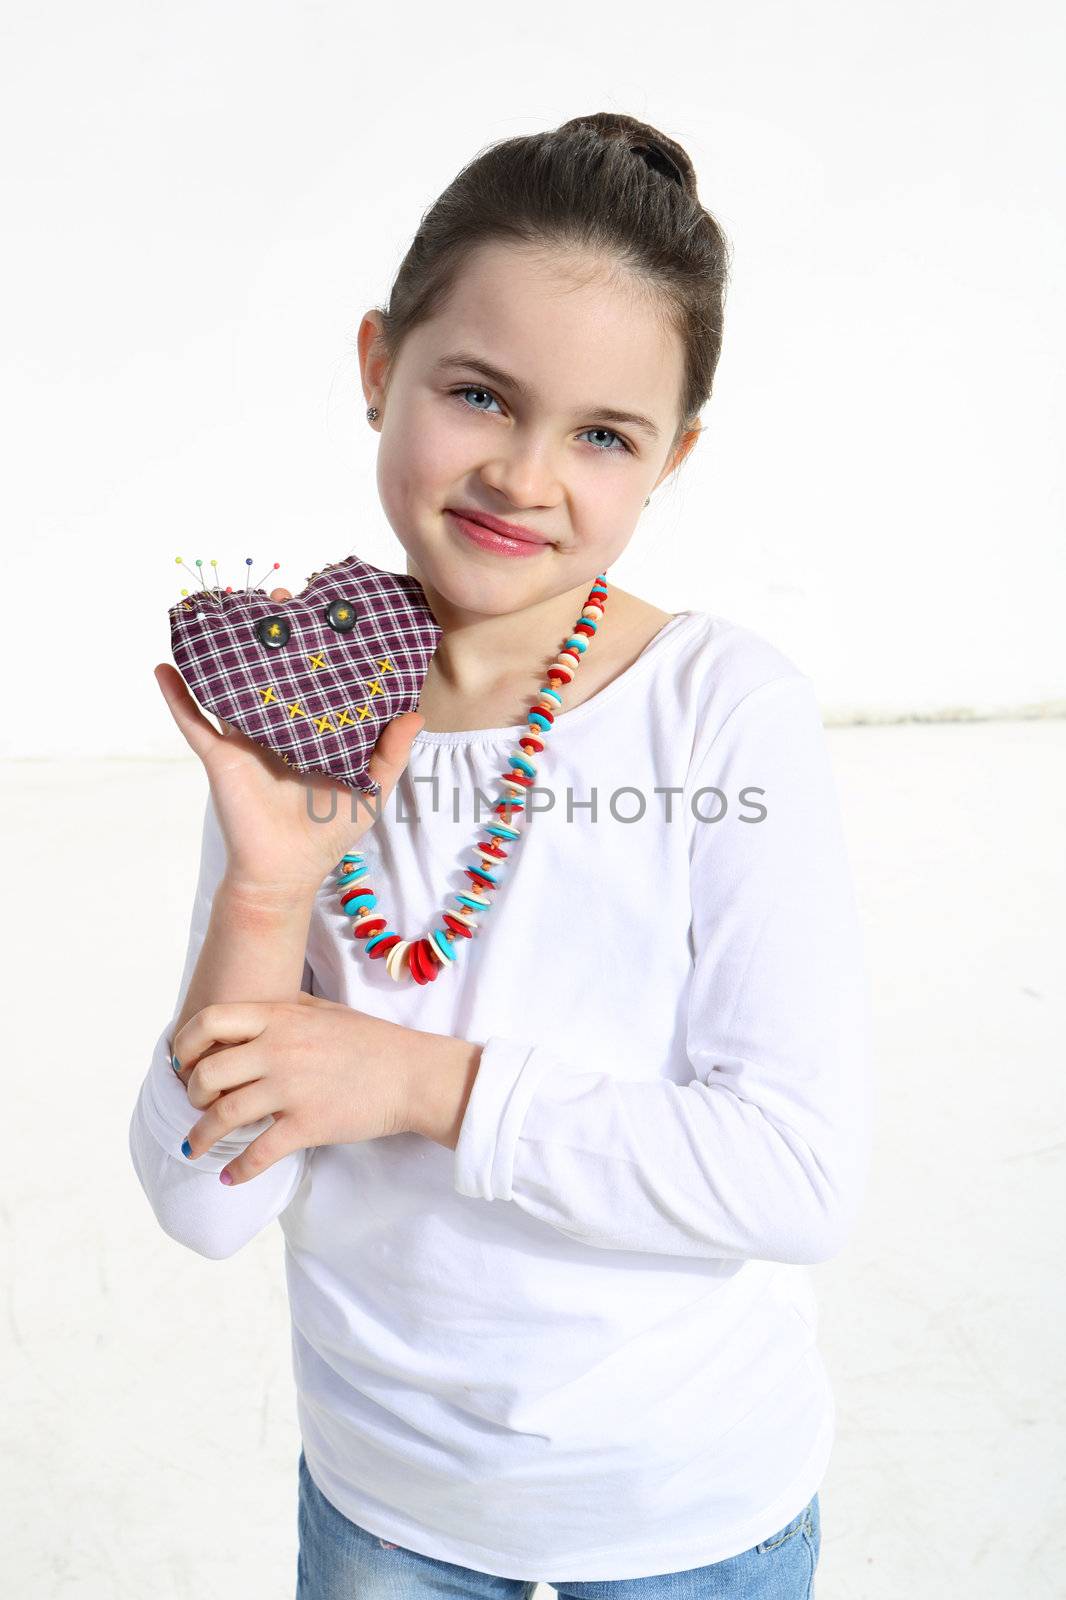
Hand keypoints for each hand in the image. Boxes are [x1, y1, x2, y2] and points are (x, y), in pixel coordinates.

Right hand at [155, 586, 422, 897]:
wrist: (286, 870)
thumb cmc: (329, 832)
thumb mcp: (370, 789)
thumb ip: (392, 753)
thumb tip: (415, 713)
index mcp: (311, 730)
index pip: (315, 679)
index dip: (320, 647)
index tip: (329, 612)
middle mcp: (277, 727)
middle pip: (273, 670)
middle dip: (277, 633)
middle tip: (282, 595)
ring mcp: (244, 738)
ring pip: (232, 685)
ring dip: (228, 650)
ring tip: (230, 611)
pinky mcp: (220, 755)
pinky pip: (193, 720)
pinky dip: (177, 695)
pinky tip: (165, 666)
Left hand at [173, 989, 426, 1182]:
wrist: (412, 1074)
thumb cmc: (371, 1040)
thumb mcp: (323, 1010)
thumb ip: (285, 1007)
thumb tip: (252, 1009)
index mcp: (279, 1017)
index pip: (210, 1021)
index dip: (184, 1042)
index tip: (181, 1061)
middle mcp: (278, 1050)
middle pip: (207, 1073)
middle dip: (191, 1094)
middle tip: (197, 1104)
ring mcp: (291, 1089)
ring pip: (223, 1116)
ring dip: (201, 1136)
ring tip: (195, 1148)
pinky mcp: (307, 1125)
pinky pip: (258, 1153)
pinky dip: (237, 1171)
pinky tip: (228, 1178)